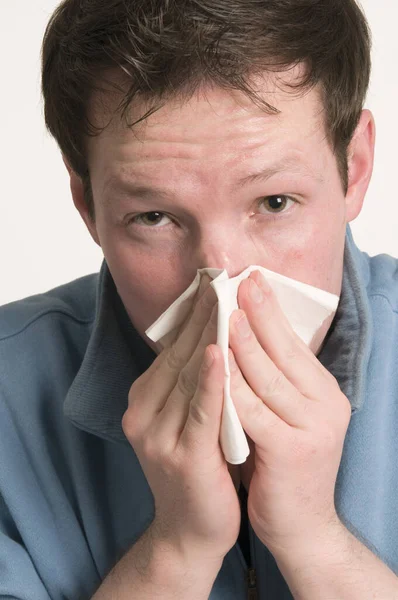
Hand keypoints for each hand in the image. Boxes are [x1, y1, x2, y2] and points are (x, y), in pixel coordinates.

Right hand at [122, 275, 240, 566]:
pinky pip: (199, 411)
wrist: (190, 530)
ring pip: (186, 377)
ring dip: (207, 337)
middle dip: (202, 317)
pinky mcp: (181, 457)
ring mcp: (157, 436)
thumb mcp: (184, 418)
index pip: (170, 348)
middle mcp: (142, 414)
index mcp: (143, 400)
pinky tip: (218, 353)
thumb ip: (190, 381)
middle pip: (177, 355)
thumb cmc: (198, 466)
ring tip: (225, 303)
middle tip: (221, 280)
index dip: (193, 315)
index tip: (213, 284)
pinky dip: (209, 381)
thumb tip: (211, 334)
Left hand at [227, 270, 350, 556]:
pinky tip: (213, 362)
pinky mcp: (291, 452)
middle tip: (235, 283)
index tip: (250, 280)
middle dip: (257, 314)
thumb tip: (244, 335)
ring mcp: (313, 429)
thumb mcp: (285, 417)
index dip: (270, 310)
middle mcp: (327, 406)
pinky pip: (253, 410)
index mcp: (325, 393)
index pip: (294, 342)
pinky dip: (230, 385)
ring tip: (221, 311)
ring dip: (242, 342)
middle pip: (285, 350)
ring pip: (268, 376)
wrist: (300, 526)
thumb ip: (271, 381)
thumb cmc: (282, 465)